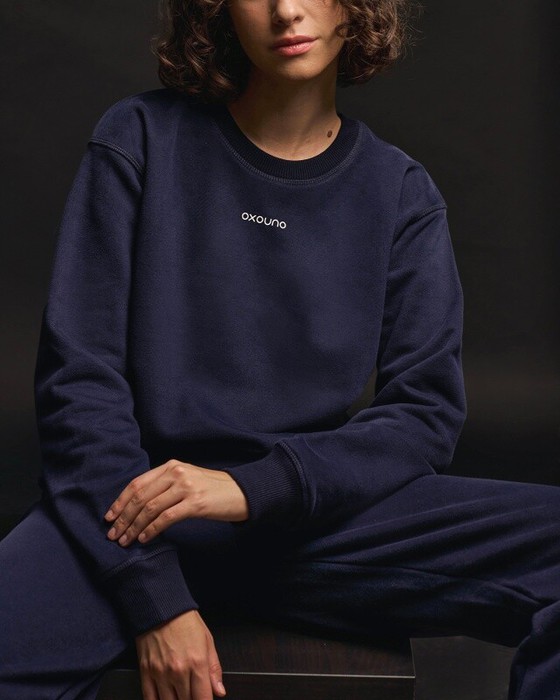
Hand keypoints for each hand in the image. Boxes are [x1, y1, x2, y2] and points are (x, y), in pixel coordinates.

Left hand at [104, 460, 247, 546]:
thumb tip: (137, 506)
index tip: (109, 518)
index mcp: (171, 466)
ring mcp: (186, 487)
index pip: (137, 483)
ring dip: (134, 528)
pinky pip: (165, 518)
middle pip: (140, 497)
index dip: (120, 501)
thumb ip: (165, 485)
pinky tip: (145, 539)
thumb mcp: (187, 479)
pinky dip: (151, 530)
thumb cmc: (212, 490)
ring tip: (126, 541)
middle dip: (123, 518)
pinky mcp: (195, 503)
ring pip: (150, 509)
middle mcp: (176, 473)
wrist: (241, 493)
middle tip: (113, 535)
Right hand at [136, 609, 225, 699]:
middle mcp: (179, 671)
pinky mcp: (146, 672)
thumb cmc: (185, 622)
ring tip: (180, 695)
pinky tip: (164, 699)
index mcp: (197, 663)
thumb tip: (220, 691)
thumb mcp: (207, 641)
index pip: (203, 699)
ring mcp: (160, 673)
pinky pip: (150, 699)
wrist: (162, 607)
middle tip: (192, 694)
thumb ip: (214, 669)